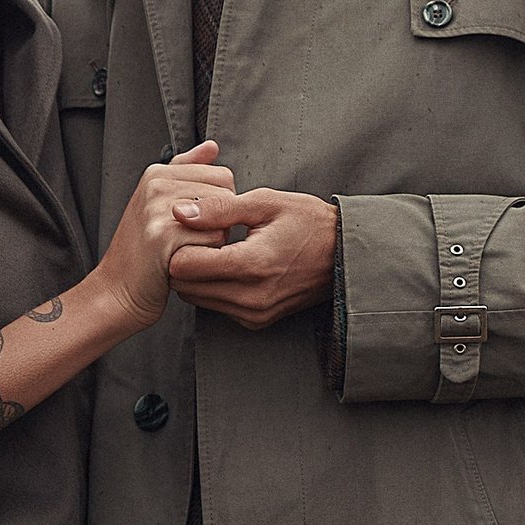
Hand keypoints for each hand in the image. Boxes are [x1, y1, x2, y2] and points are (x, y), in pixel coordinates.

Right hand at [93, 141, 235, 331]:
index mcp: (157, 173)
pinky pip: (214, 239)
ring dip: (214, 241)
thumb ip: (187, 171)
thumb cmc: (143, 252)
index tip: (195, 223)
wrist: (115, 293)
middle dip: (220, 222)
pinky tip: (182, 261)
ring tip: (184, 249)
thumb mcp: (159, 203)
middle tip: (189, 239)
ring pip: (223, 218)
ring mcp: (158, 208)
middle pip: (227, 195)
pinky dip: (207, 256)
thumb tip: (212, 146)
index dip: (221, 204)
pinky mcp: (164, 234)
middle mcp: (156, 184)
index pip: (223, 175)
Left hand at [167, 188, 338, 329]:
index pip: (183, 265)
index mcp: (251, 265)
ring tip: (213, 250)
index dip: (179, 242)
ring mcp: (253, 314)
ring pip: (195, 298)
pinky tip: (227, 266)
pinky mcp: (255, 321)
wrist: (345, 254)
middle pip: (183, 286)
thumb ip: (219, 208)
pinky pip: (214, 306)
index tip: (191, 227)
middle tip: (198, 237)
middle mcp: (250, 297)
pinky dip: (212, 288)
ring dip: (196, 276)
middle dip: (182, 260)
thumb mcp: (266, 203)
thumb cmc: (309, 223)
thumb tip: (180, 211)